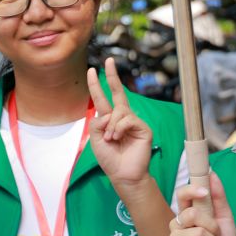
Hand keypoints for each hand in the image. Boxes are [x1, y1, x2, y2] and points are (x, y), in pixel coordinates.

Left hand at [87, 56, 152, 188]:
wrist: (123, 175)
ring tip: (112, 140)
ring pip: (119, 111)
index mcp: (109, 120)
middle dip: (112, 76)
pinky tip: (118, 138)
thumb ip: (97, 123)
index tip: (93, 70)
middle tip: (108, 60)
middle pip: (117, 92)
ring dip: (111, 126)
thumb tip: (108, 114)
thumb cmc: (110, 159)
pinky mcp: (143, 128)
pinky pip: (128, 119)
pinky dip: (119, 128)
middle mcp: (122, 118)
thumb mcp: (95, 139)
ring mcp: (134, 122)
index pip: (103, 98)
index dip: (97, 84)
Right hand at [170, 174, 235, 235]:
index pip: (181, 194)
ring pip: (198, 232)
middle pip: (191, 213)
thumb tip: (213, 174)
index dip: (191, 190)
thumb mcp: (225, 219)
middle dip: (212, 226)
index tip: (205, 192)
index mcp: (187, 213)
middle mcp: (177, 225)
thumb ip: (218, 198)